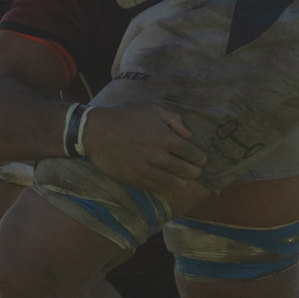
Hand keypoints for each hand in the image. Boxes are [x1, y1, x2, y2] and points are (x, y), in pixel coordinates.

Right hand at [82, 101, 207, 195]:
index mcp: (165, 137)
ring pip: (173, 183)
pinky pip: (157, 188)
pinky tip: (168, 184)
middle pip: (185, 170)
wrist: (97, 133)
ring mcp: (146, 169)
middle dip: (194, 172)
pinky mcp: (135, 179)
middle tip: (196, 172)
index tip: (201, 160)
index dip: (200, 159)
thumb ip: (174, 119)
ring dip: (182, 183)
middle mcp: (158, 155)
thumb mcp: (151, 109)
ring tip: (184, 181)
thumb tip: (189, 135)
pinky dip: (166, 187)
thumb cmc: (125, 118)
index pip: (191, 153)